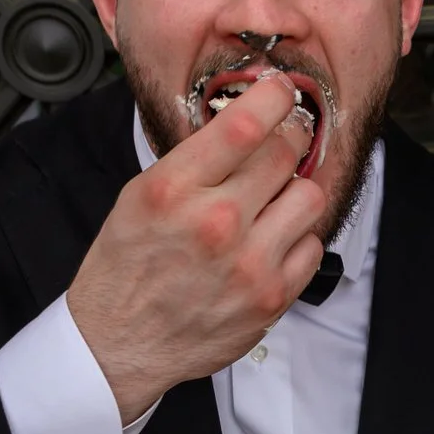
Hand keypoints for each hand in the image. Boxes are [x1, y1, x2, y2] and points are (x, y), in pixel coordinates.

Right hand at [67, 77, 326, 424]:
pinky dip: (297, 238)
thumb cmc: (127, 266)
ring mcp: (248, 263)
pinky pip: (313, 245)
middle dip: (284, 142)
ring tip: (271, 202)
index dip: (272, 98)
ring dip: (295, 191)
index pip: (243, 125)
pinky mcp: (272, 296)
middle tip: (276, 148)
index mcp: (173, 190)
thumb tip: (250, 120)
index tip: (279, 91)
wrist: (119, 341)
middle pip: (284, 154)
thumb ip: (195, 159)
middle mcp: (215, 223)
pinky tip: (270, 242)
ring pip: (309, 196)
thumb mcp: (140, 195)